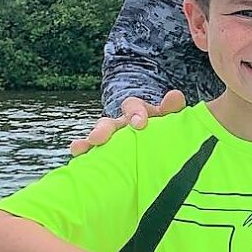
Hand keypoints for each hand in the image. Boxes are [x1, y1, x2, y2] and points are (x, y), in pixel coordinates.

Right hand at [69, 90, 185, 155]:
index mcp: (138, 114)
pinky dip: (82, 152)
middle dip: (103, 129)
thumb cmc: (162, 130)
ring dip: (88, 142)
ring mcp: (111, 140)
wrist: (155, 145)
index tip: (139, 124)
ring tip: (79, 148)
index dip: (135, 113)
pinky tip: (77, 155)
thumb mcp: (168, 118)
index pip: (133, 107)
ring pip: (96, 138)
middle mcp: (121, 126)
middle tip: (98, 138)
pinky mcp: (104, 154)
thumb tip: (175, 95)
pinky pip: (91, 153)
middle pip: (109, 123)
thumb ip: (172, 108)